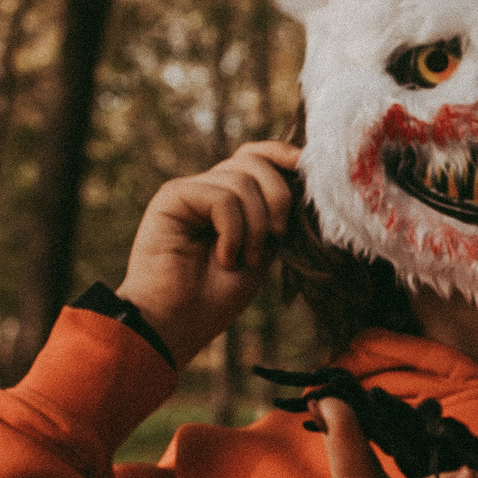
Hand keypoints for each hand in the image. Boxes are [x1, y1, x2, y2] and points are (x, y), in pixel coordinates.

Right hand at [114, 140, 302, 362]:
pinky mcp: (172, 197)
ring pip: (241, 181)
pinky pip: (222, 199)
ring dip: (255, 226)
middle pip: (253, 161)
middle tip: (277, 235)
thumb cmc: (216, 296)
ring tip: (244, 259)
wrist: (178, 323)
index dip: (281, 154)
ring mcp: (188, 191)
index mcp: (228, 199)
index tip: (305, 164)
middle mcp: (206, 189)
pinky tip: (224, 257)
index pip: (255, 157)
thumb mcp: (260, 250)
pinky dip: (233, 232)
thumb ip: (273, 214)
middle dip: (278, 196)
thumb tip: (298, 178)